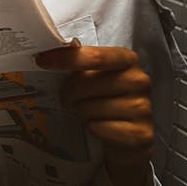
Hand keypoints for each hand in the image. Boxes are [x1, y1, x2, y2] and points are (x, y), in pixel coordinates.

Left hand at [36, 45, 152, 185]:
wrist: (128, 138)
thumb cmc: (107, 99)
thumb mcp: (96, 75)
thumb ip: (81, 60)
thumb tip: (57, 48)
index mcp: (127, 59)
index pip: (95, 56)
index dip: (66, 58)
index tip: (42, 61)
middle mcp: (139, 80)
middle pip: (87, 83)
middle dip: (69, 92)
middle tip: (67, 98)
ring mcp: (143, 108)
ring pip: (90, 108)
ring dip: (81, 112)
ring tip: (87, 112)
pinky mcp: (141, 134)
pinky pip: (99, 128)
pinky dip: (92, 128)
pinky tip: (98, 126)